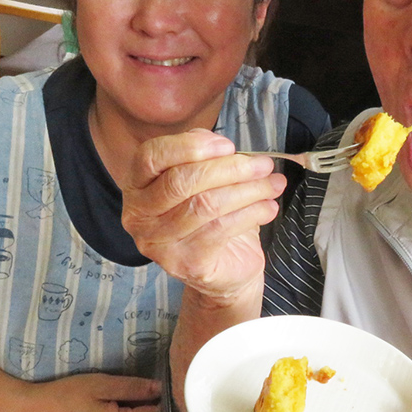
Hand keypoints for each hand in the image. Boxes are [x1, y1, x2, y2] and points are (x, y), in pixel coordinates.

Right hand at [122, 129, 286, 298]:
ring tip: (274, 184)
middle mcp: (139, 215)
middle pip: (181, 181)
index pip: (150, 157)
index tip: (228, 145)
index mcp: (138, 185)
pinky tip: (269, 207)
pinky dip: (252, 213)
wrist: (226, 266)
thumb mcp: (205, 178)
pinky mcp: (186, 263)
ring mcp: (159, 243)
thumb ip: (203, 155)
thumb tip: (220, 145)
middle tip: (263, 164)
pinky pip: (221, 229)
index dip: (189, 146)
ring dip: (248, 190)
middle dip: (229, 168)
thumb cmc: (212, 216)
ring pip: (206, 205)